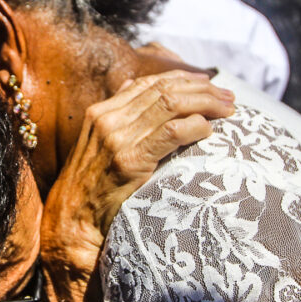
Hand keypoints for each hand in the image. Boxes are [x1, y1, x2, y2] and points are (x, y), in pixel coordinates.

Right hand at [41, 69, 234, 301]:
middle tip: (228, 96)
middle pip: (163, 89)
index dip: (183, 79)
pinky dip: (196, 127)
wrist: (72, 223)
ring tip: (228, 110)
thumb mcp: (99, 147)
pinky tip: (209, 133)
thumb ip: (119, 121)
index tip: (208, 84)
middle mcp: (107, 119)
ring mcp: (117, 138)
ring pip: (171, 105)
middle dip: (202, 89)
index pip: (148, 82)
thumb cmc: (91, 189)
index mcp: (100, 112)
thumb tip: (139, 91)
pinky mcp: (130, 160)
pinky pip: (172, 133)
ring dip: (206, 104)